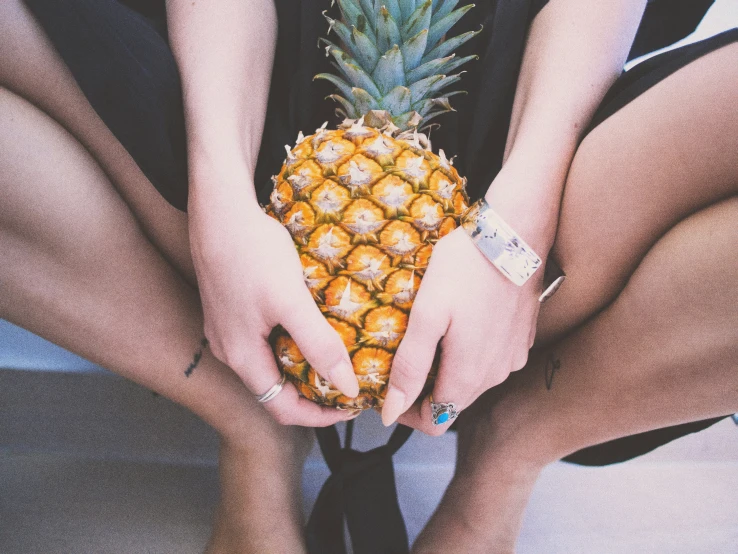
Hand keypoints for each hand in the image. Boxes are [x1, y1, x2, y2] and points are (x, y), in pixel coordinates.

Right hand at [188, 162, 359, 426]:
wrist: (219, 208)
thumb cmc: (251, 252)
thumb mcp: (291, 301)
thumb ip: (318, 345)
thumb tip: (347, 387)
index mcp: (241, 357)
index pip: (282, 409)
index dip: (320, 415)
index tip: (353, 406)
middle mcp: (229, 350)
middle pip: (276, 388)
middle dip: (314, 390)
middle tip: (351, 379)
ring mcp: (227, 328)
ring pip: (271, 362)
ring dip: (304, 364)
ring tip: (339, 354)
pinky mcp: (232, 308)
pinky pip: (264, 339)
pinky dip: (291, 341)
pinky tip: (313, 324)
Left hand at [380, 225, 542, 434]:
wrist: (514, 234)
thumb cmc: (465, 269)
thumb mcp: (427, 315)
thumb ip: (410, 367)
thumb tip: (393, 413)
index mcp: (468, 376)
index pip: (433, 421)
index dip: (406, 412)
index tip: (387, 389)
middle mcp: (495, 375)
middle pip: (451, 402)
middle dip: (423, 388)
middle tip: (400, 356)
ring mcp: (512, 358)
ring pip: (470, 381)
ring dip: (446, 369)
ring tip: (427, 334)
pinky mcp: (521, 340)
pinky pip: (489, 360)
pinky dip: (468, 352)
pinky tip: (457, 323)